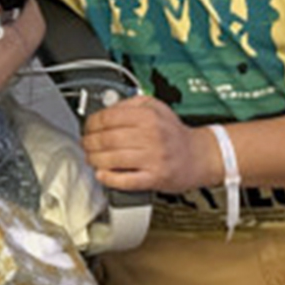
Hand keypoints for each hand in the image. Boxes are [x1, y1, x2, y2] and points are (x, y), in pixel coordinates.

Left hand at [81, 95, 221, 193]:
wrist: (199, 155)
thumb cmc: (173, 133)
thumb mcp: (156, 107)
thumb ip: (130, 104)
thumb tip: (105, 109)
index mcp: (148, 115)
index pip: (107, 118)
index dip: (91, 124)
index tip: (87, 128)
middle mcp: (151, 135)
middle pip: (106, 139)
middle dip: (89, 143)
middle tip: (86, 145)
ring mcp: (153, 158)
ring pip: (112, 159)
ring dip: (95, 160)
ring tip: (92, 158)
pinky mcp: (155, 177)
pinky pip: (125, 180)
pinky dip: (109, 178)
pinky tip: (102, 174)